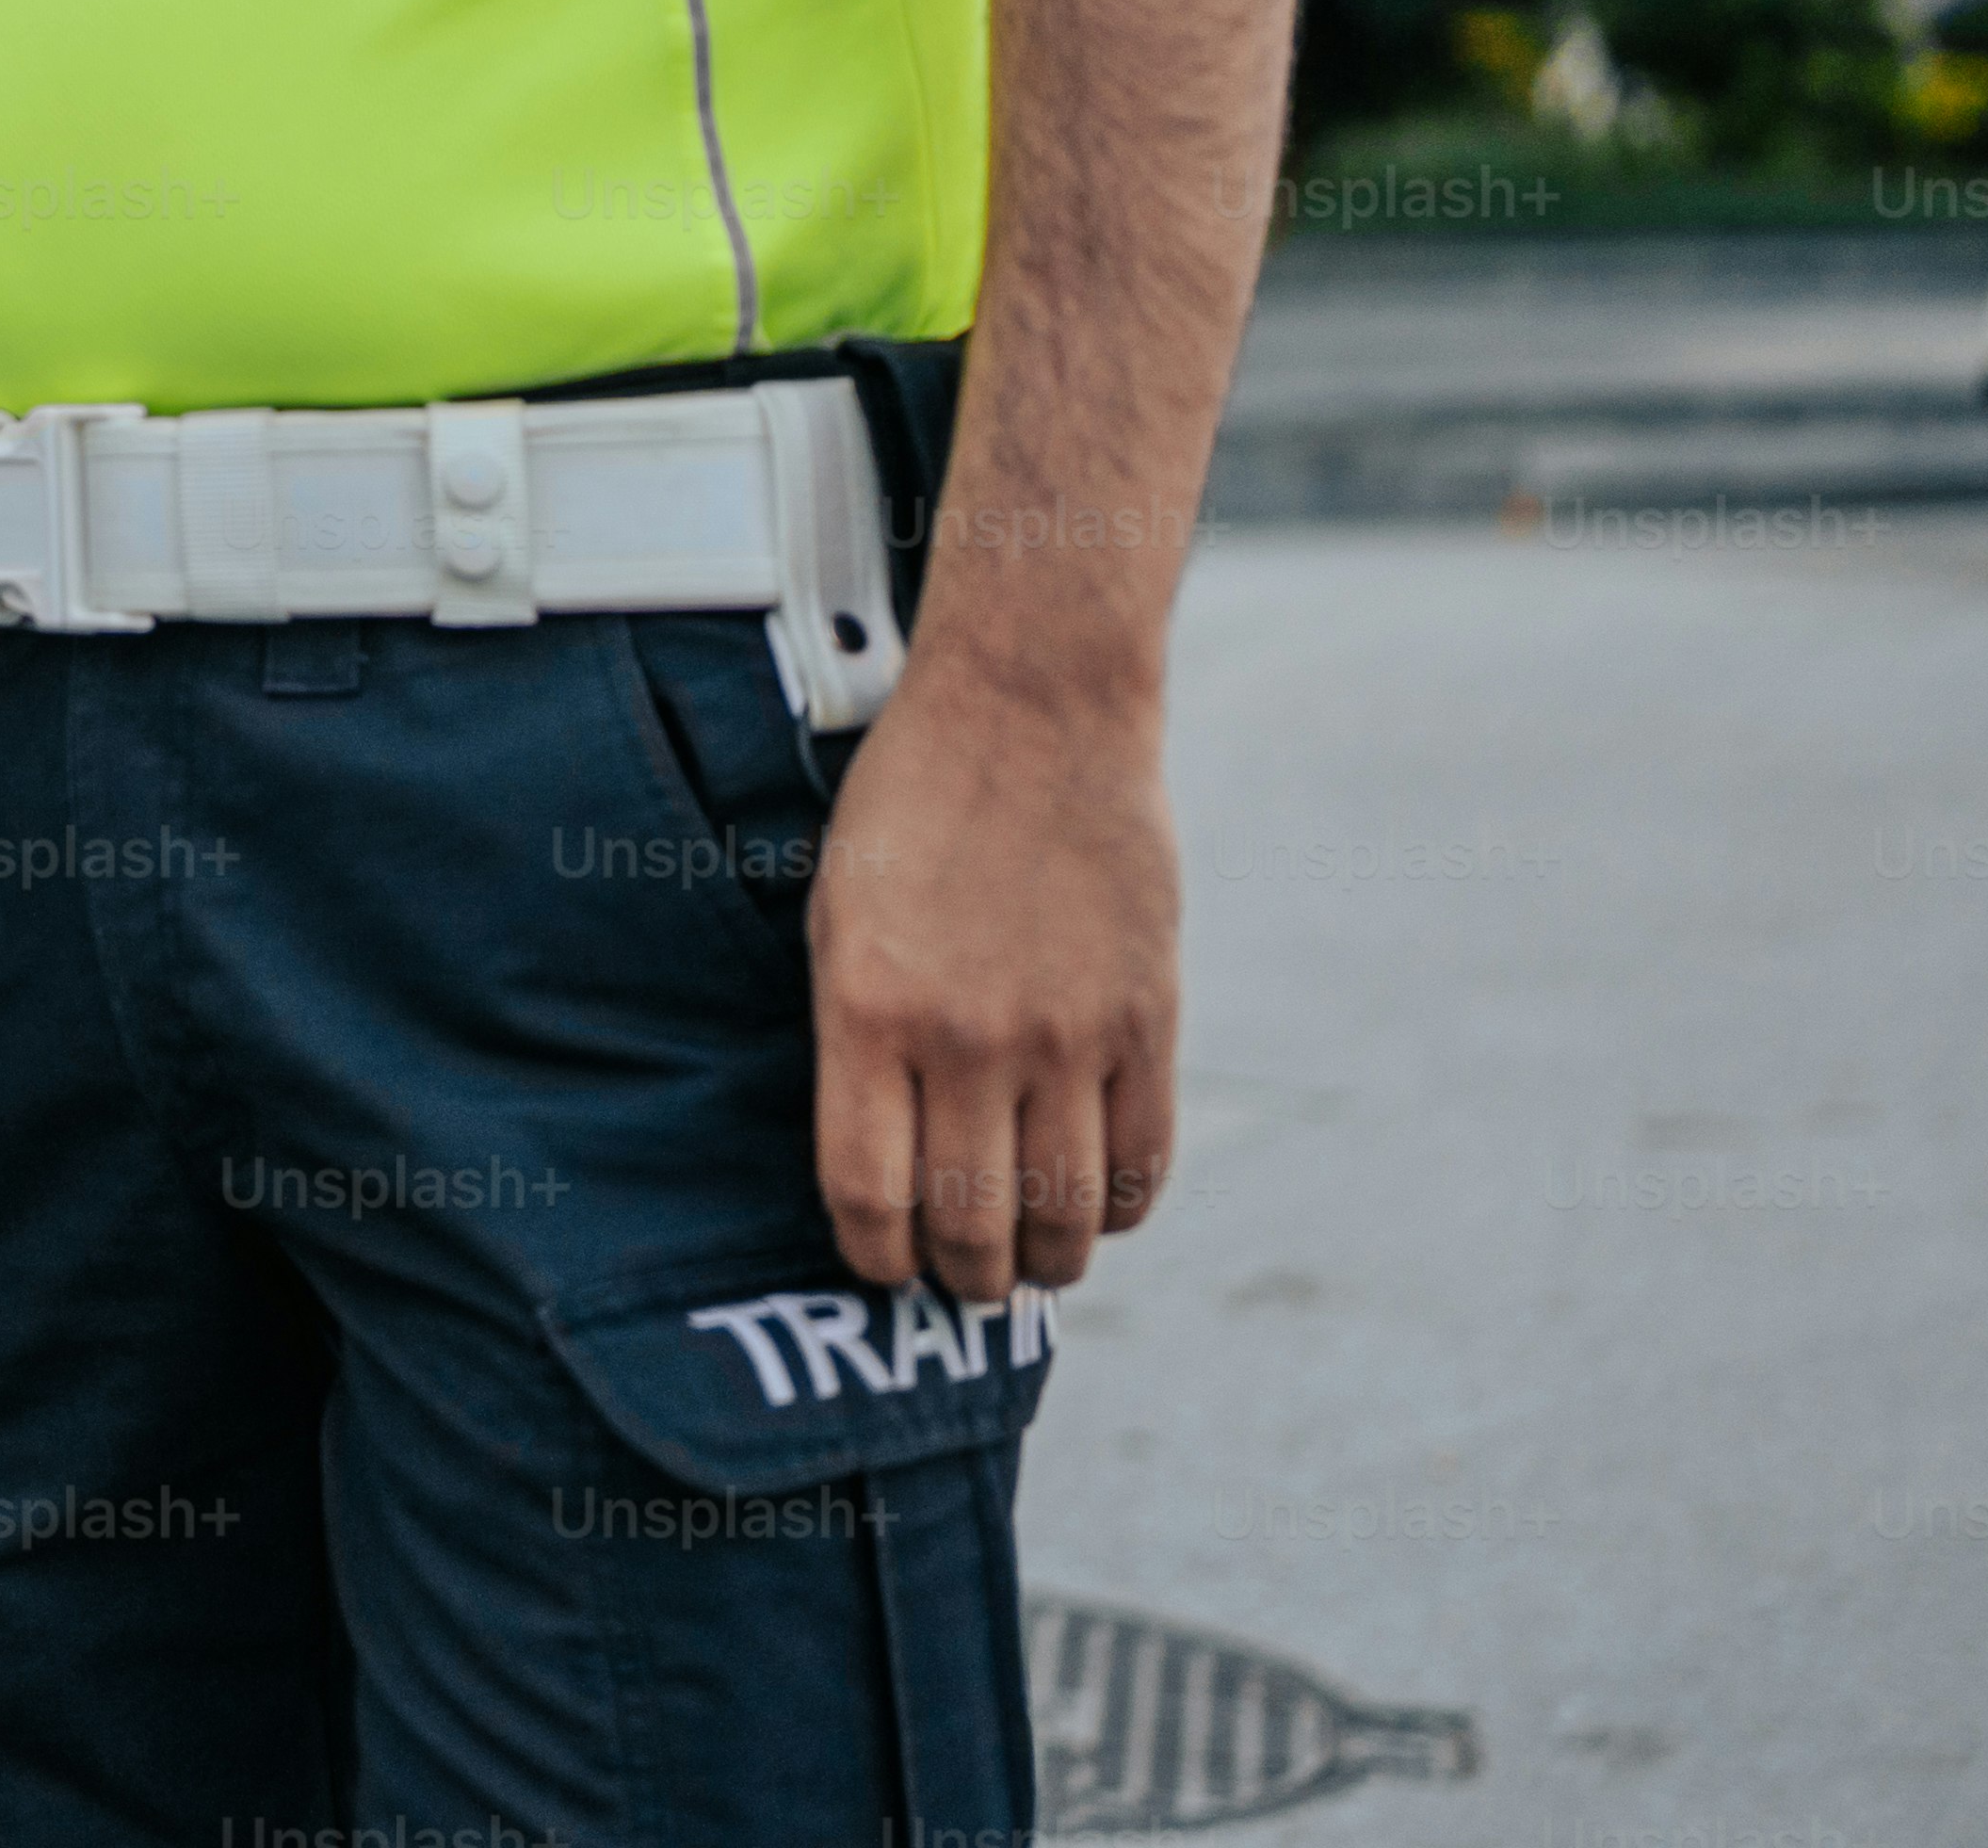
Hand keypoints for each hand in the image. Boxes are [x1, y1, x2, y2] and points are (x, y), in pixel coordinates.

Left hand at [799, 657, 1182, 1306]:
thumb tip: (881, 1168)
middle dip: (961, 1278)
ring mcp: (1067, 1035)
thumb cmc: (913, 810)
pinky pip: (1145, 1165)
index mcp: (868, 1011)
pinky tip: (1097, 1205)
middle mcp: (967, 1038)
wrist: (1033, 710)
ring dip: (1044, 1263)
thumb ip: (855, 1041)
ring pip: (1065, 1219)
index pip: (867, 1197)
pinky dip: (1122, 1211)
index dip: (876, 1259)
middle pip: (970, 1228)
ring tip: (1029, 1258)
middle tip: (962, 1277)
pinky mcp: (1150, 1022)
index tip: (884, 1266)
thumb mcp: (838, 915)